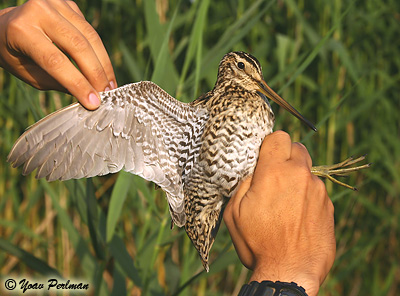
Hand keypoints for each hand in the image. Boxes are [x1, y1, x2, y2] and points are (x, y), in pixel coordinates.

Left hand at [0, 0, 115, 109]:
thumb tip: (89, 95)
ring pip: (91, 37)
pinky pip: (91, 32)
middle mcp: (38, 10)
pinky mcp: (69, 4)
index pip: (56, 60)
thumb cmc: (16, 55)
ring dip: (104, 64)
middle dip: (96, 74)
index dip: (78, 83)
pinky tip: (104, 71)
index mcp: (21, 30)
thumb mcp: (30, 74)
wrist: (6, 26)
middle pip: (78, 45)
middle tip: (106, 94)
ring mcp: (56, 3)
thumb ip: (58, 83)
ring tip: (110, 85)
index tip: (93, 102)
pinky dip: (100, 54)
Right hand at [224, 131, 335, 295]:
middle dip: (286, 157)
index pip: (279, 136)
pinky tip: (297, 217)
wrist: (289, 271)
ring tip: (285, 204)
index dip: (271, 144)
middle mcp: (299, 176)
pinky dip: (307, 197)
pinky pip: (316, 191)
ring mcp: (317, 191)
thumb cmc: (258, 243)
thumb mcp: (234, 213)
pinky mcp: (328, 206)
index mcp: (273, 173)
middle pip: (298, 148)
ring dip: (296, 179)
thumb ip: (243, 184)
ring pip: (307, 171)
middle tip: (276, 176)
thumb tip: (253, 172)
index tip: (266, 157)